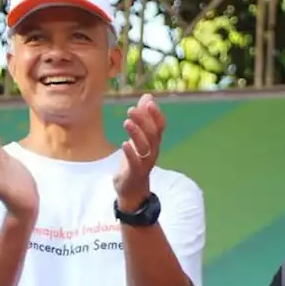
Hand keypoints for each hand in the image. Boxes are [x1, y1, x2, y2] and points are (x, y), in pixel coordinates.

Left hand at [113, 94, 165, 208]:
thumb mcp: (138, 138)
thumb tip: (147, 96)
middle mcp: (153, 151)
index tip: (149, 102)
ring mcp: (145, 163)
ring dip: (137, 134)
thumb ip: (143, 118)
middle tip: (131, 110)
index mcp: (154, 142)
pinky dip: (131, 153)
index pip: (160, 126)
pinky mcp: (135, 173)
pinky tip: (124, 144)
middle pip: (153, 134)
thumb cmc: (135, 160)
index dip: (156, 115)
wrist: (132, 190)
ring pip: (145, 147)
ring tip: (127, 122)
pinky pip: (135, 163)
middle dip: (144, 121)